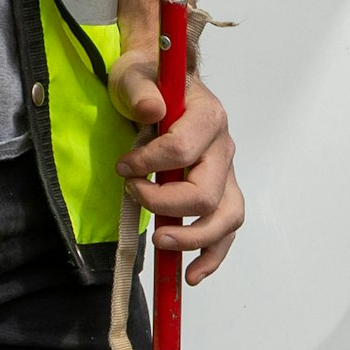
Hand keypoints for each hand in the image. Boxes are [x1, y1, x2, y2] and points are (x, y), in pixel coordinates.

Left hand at [112, 39, 243, 283]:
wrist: (160, 84)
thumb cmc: (146, 81)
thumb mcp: (133, 75)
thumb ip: (141, 90)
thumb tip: (152, 110)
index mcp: (208, 116)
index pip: (183, 151)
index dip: (149, 164)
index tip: (123, 167)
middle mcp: (223, 148)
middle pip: (205, 193)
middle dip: (166, 205)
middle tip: (134, 198)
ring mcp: (225, 173)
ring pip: (226, 217)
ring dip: (194, 239)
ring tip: (161, 244)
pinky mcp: (220, 193)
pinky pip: (225, 231)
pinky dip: (211, 255)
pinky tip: (192, 274)